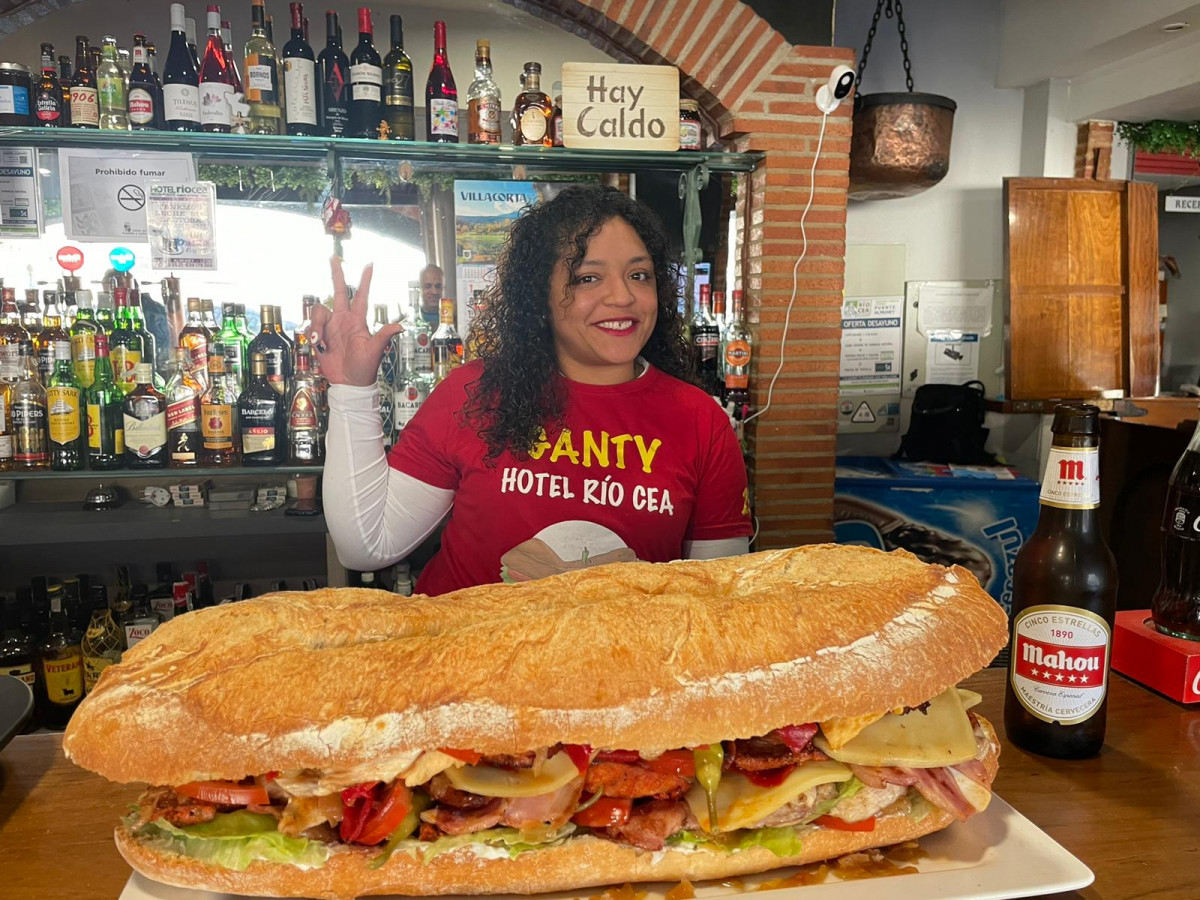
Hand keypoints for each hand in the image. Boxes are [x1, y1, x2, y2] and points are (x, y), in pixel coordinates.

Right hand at [309, 257, 401, 385]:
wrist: (349, 383)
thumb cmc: (365, 368)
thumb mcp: (375, 351)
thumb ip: (384, 336)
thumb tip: (400, 326)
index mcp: (358, 320)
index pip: (362, 295)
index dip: (365, 280)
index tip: (369, 264)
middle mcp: (344, 319)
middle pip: (338, 291)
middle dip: (336, 274)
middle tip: (333, 258)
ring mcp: (331, 327)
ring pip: (319, 311)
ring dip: (317, 325)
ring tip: (322, 342)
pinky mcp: (319, 336)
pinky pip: (310, 327)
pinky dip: (313, 334)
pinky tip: (320, 347)